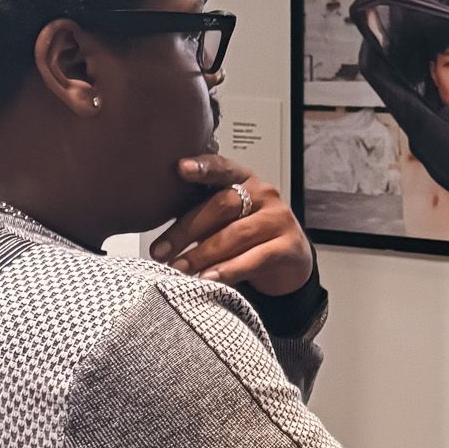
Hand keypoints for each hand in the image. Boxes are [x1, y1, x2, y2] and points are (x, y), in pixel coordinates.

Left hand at [151, 155, 313, 297]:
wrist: (290, 262)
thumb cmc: (248, 237)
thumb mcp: (224, 220)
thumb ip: (200, 214)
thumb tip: (159, 234)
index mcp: (243, 179)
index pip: (222, 168)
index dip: (202, 167)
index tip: (180, 168)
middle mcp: (264, 194)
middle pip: (221, 206)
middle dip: (186, 230)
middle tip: (161, 251)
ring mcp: (279, 219)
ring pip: (235, 235)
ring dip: (202, 254)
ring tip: (179, 269)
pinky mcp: (289, 246)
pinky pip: (254, 259)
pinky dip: (228, 270)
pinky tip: (209, 279)